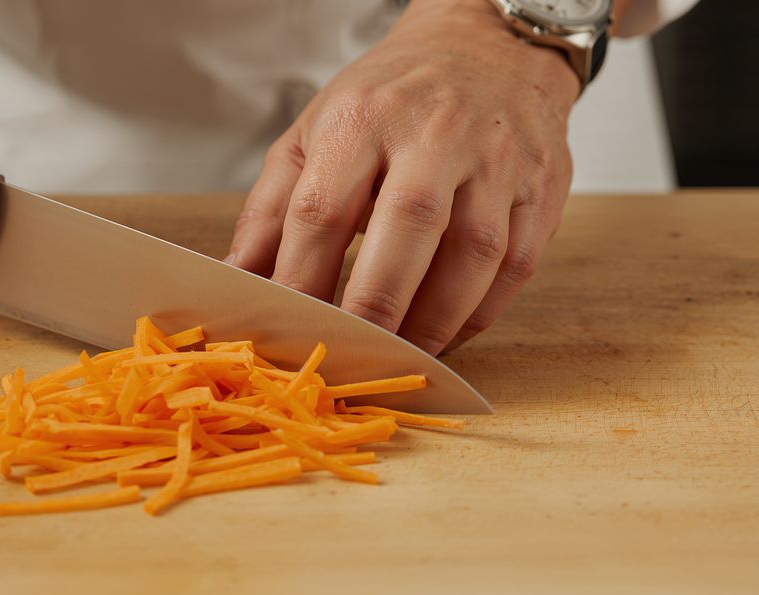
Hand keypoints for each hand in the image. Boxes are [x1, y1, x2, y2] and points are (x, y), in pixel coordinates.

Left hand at [226, 0, 579, 354]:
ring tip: (399, 359)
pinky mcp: (543, 185)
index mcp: (363, 117)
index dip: (303, 279)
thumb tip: (239, 278)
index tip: (289, 328)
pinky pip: (516, 264)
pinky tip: (446, 334)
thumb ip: (271, 208)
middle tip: (350, 358)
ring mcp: (498, 159)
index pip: (324, 210)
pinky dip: (479, 313)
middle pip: (407, 228)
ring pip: (473, 254)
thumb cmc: (389, 102)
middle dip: (375, 307)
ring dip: (433, 322)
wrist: (488, 47)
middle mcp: (436, 132)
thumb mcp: (314, 133)